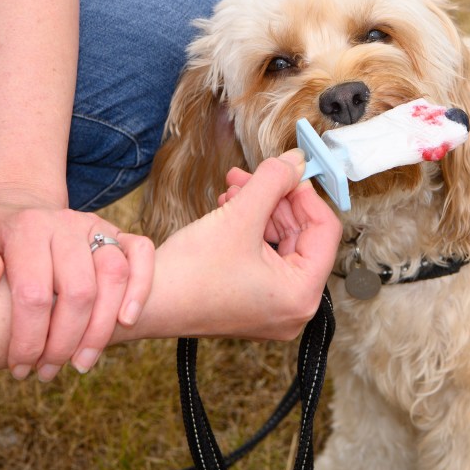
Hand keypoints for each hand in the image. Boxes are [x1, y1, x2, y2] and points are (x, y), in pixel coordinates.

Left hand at [0, 190, 153, 380]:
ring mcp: (97, 227)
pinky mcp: (120, 233)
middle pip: (79, 292)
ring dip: (101, 329)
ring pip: (115, 277)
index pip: (34, 293)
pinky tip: (126, 323)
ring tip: (81, 363)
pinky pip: (142, 254)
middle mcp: (67, 223)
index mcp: (27, 227)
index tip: (19, 367)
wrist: (22, 211)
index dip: (29, 339)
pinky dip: (141, 288)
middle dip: (65, 343)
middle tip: (48, 372)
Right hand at [152, 150, 340, 341]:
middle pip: (303, 237)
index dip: (307, 195)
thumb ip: (274, 182)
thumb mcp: (239, 216)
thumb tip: (296, 161)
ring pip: (281, 244)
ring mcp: (273, 309)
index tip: (290, 172)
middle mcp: (294, 308)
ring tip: (234, 189)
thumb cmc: (188, 276)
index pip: (325, 231)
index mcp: (301, 294)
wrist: (144, 304)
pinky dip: (250, 231)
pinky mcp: (252, 303)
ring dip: (260, 210)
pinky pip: (264, 258)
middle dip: (277, 200)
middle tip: (257, 174)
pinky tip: (229, 208)